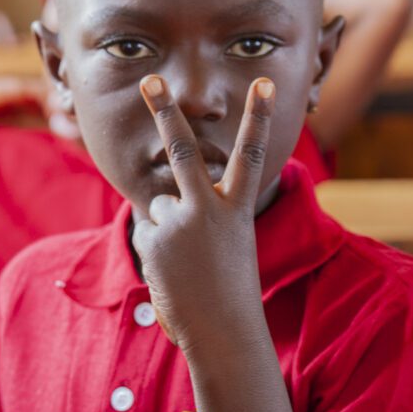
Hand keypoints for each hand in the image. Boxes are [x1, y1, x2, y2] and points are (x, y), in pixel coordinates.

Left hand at [131, 75, 274, 350]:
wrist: (223, 331)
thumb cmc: (231, 287)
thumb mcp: (228, 242)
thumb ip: (201, 213)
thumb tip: (160, 199)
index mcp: (238, 208)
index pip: (251, 154)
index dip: (259, 117)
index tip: (264, 83)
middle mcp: (208, 208)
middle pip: (182, 149)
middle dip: (165, 111)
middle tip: (152, 80)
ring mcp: (179, 223)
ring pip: (161, 206)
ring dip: (168, 231)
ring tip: (189, 262)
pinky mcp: (155, 239)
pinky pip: (148, 232)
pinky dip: (156, 250)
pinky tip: (174, 271)